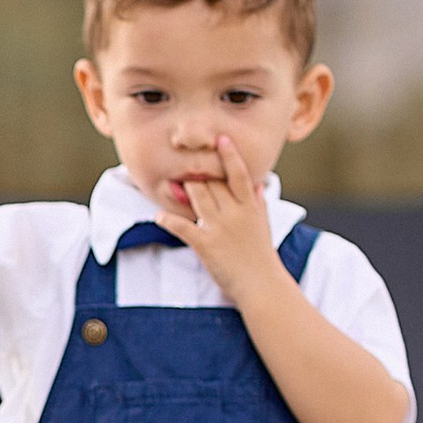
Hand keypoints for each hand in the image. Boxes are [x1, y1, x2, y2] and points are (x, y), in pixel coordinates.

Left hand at [156, 134, 276, 290]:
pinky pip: (183, 227)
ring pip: (197, 197)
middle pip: (213, 182)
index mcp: (250, 206)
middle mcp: (235, 213)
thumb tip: (259, 184)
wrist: (261, 284)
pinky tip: (158, 217)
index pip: (239, 174)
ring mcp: (219, 227)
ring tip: (174, 184)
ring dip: (184, 188)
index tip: (221, 138)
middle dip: (199, 173)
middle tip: (186, 165)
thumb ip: (259, 203)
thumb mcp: (264, 224)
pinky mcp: (206, 244)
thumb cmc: (262, 255)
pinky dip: (168, 221)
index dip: (230, 155)